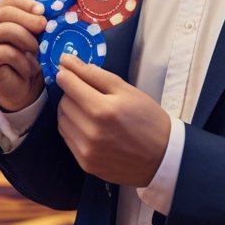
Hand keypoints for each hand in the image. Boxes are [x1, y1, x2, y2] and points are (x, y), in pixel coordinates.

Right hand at [0, 0, 48, 110]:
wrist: (20, 86)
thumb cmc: (28, 57)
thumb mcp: (33, 34)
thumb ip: (35, 19)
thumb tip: (44, 10)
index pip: (9, 0)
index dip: (27, 3)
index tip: (43, 11)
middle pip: (6, 13)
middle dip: (30, 19)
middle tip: (44, 27)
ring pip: (7, 30)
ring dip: (28, 41)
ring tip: (36, 51)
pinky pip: (5, 51)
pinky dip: (21, 60)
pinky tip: (26, 68)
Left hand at [55, 54, 171, 186]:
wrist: (162, 158)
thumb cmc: (147, 119)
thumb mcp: (127, 90)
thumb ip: (94, 74)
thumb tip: (67, 62)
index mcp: (103, 110)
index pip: (69, 85)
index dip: (66, 73)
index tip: (67, 68)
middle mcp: (90, 132)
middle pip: (63, 102)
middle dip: (71, 92)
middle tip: (88, 91)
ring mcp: (86, 150)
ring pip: (62, 120)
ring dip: (71, 110)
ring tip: (90, 109)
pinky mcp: (84, 163)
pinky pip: (67, 137)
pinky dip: (73, 127)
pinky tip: (89, 125)